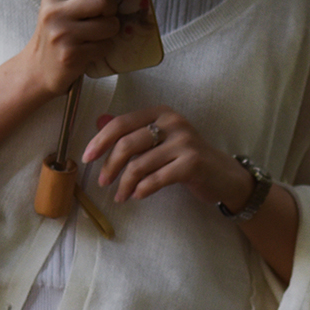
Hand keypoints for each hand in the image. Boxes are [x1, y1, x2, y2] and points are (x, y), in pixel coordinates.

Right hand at [18, 0, 147, 98]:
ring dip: (108, 33)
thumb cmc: (57, 36)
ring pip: (109, 25)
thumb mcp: (63, 9)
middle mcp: (56, 12)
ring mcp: (63, 34)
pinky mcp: (71, 55)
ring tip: (92, 38)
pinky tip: (87, 52)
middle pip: (104, 0)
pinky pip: (104, 46)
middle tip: (102, 19)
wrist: (36, 70)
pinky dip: (102, 49)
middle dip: (111, 11)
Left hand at [85, 106, 254, 208]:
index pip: (122, 123)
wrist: (223, 175)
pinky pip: (156, 179)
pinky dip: (142, 189)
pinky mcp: (192, 163)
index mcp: (161, 113)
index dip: (100, 140)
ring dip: (124, 184)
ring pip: (140, 165)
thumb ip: (132, 130)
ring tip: (120, 196)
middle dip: (110, 166)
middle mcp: (173, 122)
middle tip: (102, 182)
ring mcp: (184, 142)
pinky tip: (137, 195)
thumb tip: (99, 120)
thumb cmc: (186, 157)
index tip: (87, 158)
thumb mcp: (160, 140)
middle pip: (127, 144)